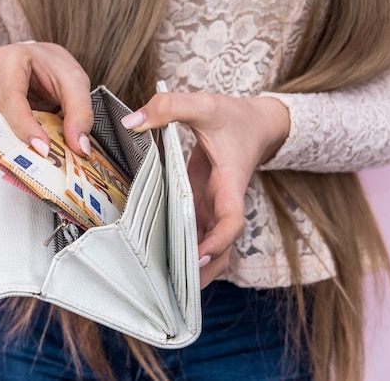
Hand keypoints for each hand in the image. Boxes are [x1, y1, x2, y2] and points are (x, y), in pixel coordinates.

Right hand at [0, 42, 93, 156]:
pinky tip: (27, 152)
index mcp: (8, 60)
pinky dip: (8, 145)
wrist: (40, 63)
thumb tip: (79, 147)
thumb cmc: (54, 68)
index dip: (25, 127)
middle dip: (18, 141)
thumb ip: (80, 113)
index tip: (44, 149)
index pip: (10, 99)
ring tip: (36, 158)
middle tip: (42, 161)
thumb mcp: (75, 82)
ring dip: (11, 146)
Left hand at [121, 92, 289, 288]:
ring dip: (192, 265)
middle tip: (170, 285)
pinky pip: (197, 234)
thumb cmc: (235, 117)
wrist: (258, 125)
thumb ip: (169, 107)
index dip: (218, 241)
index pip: (232, 221)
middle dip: (201, 269)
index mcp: (230, 183)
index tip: (197, 254)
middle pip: (221, 249)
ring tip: (161, 282)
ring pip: (210, 247)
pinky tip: (158, 256)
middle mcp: (223, 202)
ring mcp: (214, 207)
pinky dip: (184, 248)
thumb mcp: (204, 105)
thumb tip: (131, 123)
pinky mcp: (204, 205)